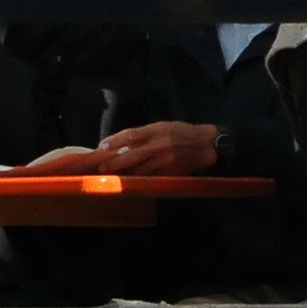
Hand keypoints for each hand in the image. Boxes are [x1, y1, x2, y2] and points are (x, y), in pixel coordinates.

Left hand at [97, 121, 219, 175]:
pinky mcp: (168, 173)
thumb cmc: (182, 133)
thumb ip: (145, 134)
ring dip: (123, 174)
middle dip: (114, 162)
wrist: (206, 145)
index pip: (131, 135)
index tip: (101, 146)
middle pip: (131, 155)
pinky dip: (137, 179)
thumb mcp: (164, 126)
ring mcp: (164, 161)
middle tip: (101, 167)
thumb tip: (122, 144)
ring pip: (138, 170)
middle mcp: (159, 145)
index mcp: (157, 130)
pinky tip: (129, 181)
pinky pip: (149, 177)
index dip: (115, 141)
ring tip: (111, 176)